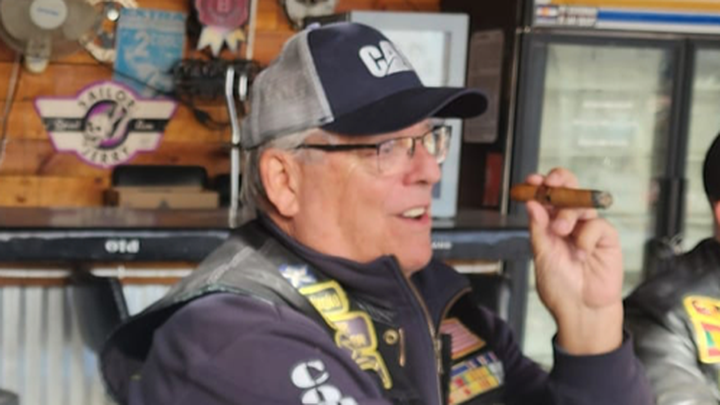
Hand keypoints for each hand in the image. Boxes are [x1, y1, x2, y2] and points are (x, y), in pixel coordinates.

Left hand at [525, 168, 622, 354]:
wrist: (581, 310)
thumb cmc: (559, 287)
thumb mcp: (542, 255)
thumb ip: (538, 229)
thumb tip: (531, 204)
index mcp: (548, 227)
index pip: (545, 199)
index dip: (540, 186)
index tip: (531, 181)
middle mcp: (568, 224)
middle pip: (567, 191)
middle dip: (559, 181)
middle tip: (550, 184)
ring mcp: (587, 229)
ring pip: (580, 205)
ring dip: (567, 213)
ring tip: (561, 231)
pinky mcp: (606, 238)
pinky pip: (597, 224)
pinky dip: (586, 236)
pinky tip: (582, 254)